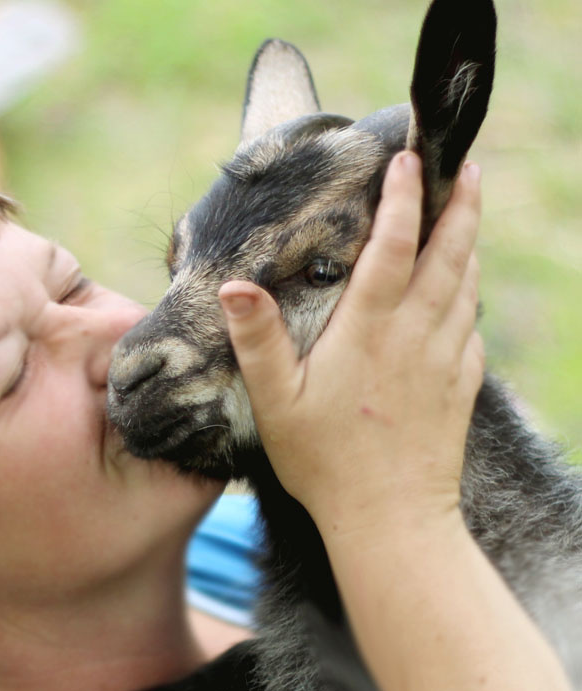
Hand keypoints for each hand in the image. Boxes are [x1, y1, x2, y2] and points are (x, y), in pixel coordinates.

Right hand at [219, 151, 483, 540]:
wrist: (391, 518)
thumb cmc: (324, 463)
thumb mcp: (275, 403)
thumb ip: (257, 340)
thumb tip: (234, 285)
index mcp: (370, 329)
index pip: (395, 244)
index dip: (402, 195)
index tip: (405, 157)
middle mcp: (417, 334)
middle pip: (450, 251)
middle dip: (458, 202)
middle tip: (462, 165)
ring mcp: (446, 359)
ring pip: (467, 284)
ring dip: (469, 242)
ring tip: (467, 214)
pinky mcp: (461, 387)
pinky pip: (472, 327)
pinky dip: (471, 296)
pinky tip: (464, 294)